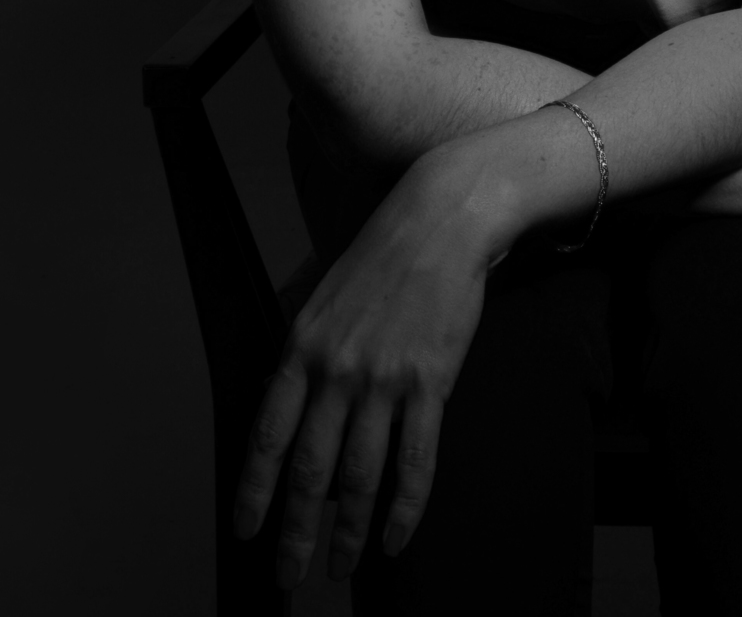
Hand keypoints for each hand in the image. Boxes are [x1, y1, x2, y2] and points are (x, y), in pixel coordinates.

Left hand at [233, 149, 494, 588]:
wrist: (441, 218)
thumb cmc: (384, 251)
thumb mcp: (322, 290)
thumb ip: (302, 341)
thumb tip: (282, 383)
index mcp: (301, 346)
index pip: (266, 436)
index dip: (254, 492)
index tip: (246, 533)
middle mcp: (336, 369)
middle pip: (309, 471)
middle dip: (294, 533)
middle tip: (287, 578)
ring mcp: (383, 379)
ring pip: (360, 478)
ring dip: (348, 533)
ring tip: (340, 567)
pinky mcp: (430, 382)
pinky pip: (415, 461)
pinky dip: (404, 509)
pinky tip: (395, 539)